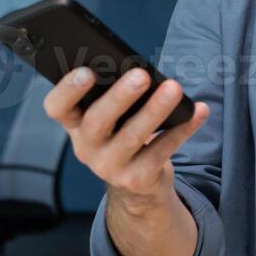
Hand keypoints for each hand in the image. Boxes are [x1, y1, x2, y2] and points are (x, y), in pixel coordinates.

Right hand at [43, 67, 208, 206]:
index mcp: (74, 124)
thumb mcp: (110, 118)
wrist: (136, 185)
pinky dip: (183, 129)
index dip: (68, 90)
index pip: (57, 108)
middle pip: (98, 121)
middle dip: (120, 96)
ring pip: (133, 136)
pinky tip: (198, 111)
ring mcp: (110, 167)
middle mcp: (87, 148)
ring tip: (174, 88)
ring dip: (155, 110)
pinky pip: (162, 151)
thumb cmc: (122, 134)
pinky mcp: (137, 179)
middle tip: (141, 75)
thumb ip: (113, 96)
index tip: (87, 71)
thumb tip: (140, 71)